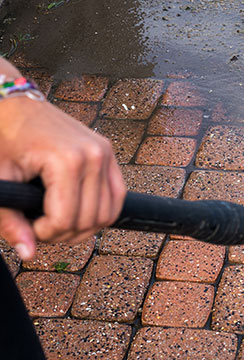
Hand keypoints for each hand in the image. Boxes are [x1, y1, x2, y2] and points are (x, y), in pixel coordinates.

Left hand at [0, 96, 125, 260]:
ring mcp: (106, 155)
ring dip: (84, 227)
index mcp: (66, 160)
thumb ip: (10, 220)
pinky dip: (100, 213)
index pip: (66, 218)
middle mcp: (94, 157)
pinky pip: (116, 197)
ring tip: (59, 221)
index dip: (46, 233)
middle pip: (89, 220)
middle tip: (42, 228)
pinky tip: (77, 212)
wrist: (17, 106)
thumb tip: (28, 253)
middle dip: (65, 233)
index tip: (30, 227)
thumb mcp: (0, 179)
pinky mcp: (110, 156)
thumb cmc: (4, 138)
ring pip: (107, 214)